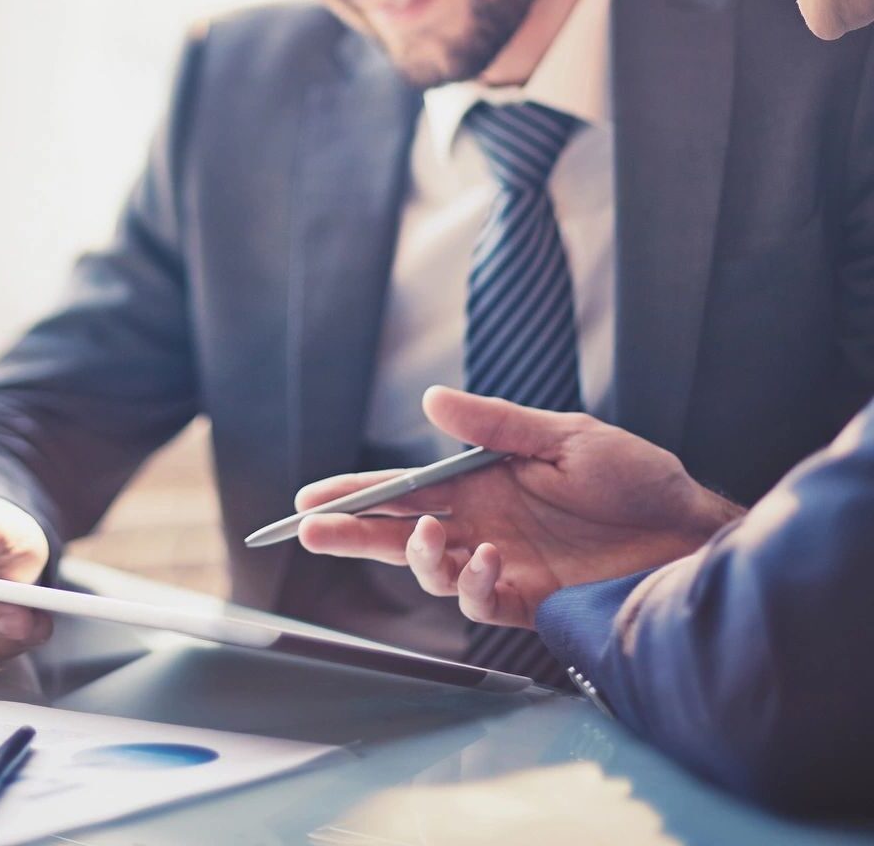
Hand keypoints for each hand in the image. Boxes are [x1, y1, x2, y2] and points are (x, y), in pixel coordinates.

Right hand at [297, 387, 742, 628]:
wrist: (691, 534)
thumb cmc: (634, 477)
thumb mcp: (564, 437)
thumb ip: (495, 425)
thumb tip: (429, 401)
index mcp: (481, 481)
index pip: (403, 488)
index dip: (355, 493)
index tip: (310, 500)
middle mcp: (481, 523)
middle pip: (398, 532)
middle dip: (352, 533)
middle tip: (310, 532)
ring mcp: (502, 564)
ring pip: (430, 570)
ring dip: (417, 556)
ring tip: (431, 537)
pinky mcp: (530, 600)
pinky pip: (480, 600)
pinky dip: (471, 584)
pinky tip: (484, 561)